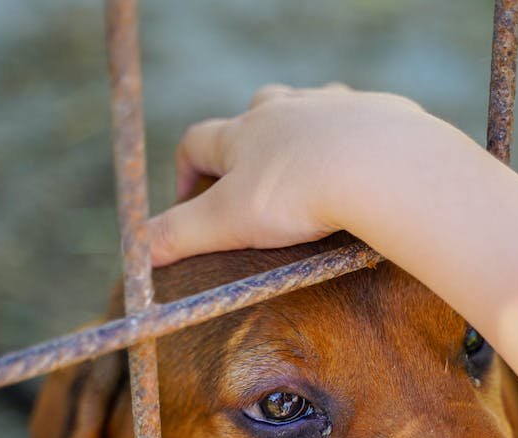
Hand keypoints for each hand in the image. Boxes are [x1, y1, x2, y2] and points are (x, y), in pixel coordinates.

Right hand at [147, 83, 459, 265]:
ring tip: (310, 168)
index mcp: (242, 134)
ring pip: (309, 107)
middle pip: (255, 111)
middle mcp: (283, 111)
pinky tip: (363, 164)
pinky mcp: (377, 112)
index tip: (190, 200)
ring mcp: (332, 106)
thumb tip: (137, 250)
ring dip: (303, 131)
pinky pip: (361, 119)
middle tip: (255, 180)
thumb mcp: (227, 222)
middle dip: (249, 139)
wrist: (380, 164)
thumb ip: (181, 235)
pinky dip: (355, 138)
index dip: (188, 169)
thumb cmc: (299, 193)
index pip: (198, 141)